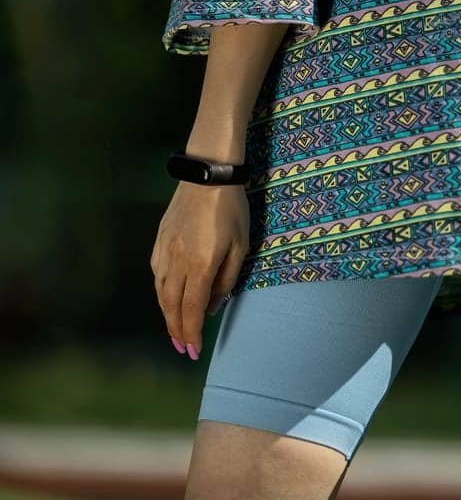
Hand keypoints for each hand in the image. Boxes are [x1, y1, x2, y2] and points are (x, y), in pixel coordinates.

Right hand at [150, 180, 248, 358]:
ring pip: (160, 291)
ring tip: (174, 329)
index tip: (193, 351)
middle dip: (176, 330)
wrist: (207, 174)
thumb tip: (212, 306)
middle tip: (181, 349)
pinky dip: (161, 290)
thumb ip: (227, 279)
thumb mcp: (240, 245)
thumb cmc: (231, 208)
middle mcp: (177, 262)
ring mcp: (164, 250)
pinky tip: (167, 295)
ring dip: (166, 313)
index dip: (191, 333)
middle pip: (171, 305)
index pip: (191, 309)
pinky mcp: (159, 238)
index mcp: (200, 265)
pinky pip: (156, 272)